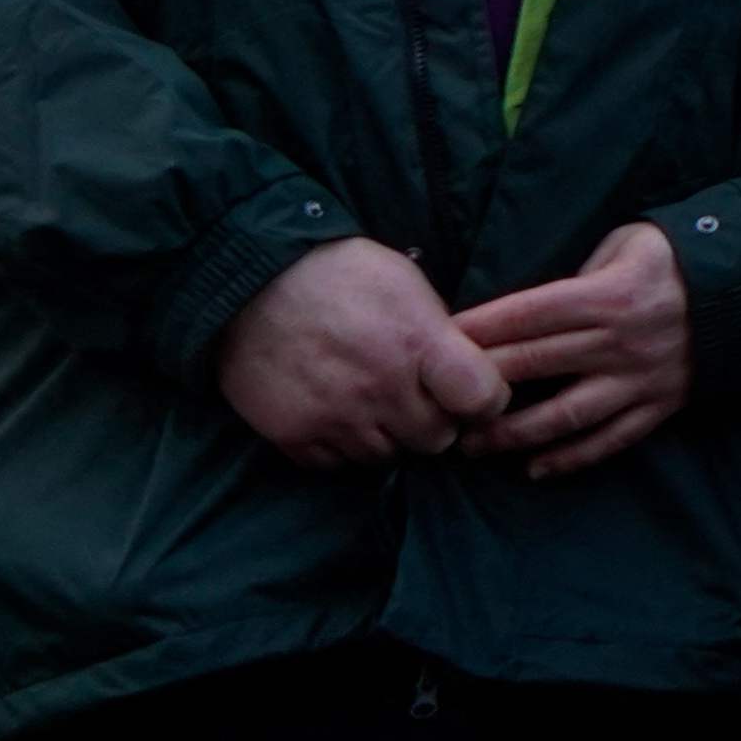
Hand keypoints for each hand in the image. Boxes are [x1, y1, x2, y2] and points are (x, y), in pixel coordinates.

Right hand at [215, 236, 508, 465]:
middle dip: (435, 422)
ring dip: (388, 437)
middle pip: (435, 440)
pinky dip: (343, 447)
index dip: (486, 400)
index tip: (474, 392)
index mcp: (418, 343)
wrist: (255, 281)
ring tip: (373, 402)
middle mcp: (380, 387)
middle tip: (418, 398)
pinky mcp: (293, 436)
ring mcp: (335, 416)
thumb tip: (464, 373)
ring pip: (387, 458)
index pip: (482, 400)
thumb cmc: (342, 274)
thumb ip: (438, 335)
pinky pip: (337, 466)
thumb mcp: (407, 286)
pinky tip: (338, 414)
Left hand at [450, 220, 694, 480]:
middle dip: (477, 385)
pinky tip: (535, 469)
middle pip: (534, 365)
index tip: (436, 343)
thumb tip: (532, 312)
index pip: (526, 314)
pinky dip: (572, 458)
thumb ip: (579, 276)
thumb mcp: (627, 243)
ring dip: (513, 434)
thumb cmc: (674, 258)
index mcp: (608, 294)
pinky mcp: (660, 405)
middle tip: (434, 403)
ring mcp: (640, 378)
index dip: (476, 330)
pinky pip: (610, 439)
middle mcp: (620, 340)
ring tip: (473, 446)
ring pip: (565, 414)